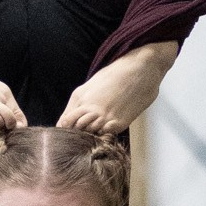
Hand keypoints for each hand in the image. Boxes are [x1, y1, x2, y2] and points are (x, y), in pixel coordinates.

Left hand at [57, 40, 178, 134]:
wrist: (140, 69)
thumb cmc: (115, 74)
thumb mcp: (90, 84)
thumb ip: (77, 102)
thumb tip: (65, 120)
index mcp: (81, 98)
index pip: (65, 123)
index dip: (66, 128)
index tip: (69, 130)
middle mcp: (91, 109)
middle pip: (76, 131)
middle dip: (77, 133)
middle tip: (83, 132)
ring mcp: (105, 118)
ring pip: (91, 134)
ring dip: (92, 134)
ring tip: (97, 127)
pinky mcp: (119, 124)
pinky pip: (106, 135)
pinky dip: (104, 134)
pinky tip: (108, 127)